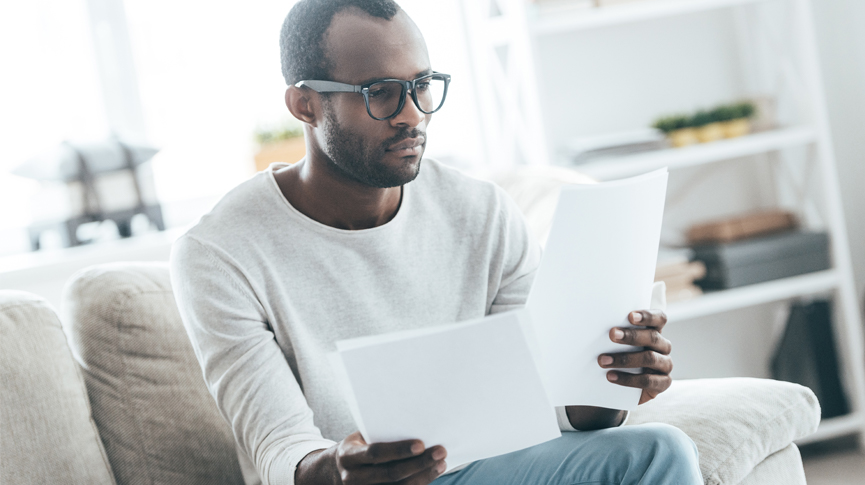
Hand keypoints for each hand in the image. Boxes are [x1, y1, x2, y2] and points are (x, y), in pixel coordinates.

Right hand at [296, 431, 446, 484]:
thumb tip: (415, 421)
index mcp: (348, 455)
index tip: (421, 444)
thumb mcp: (361, 436)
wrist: (337, 471)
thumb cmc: (358, 446)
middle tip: (440, 452)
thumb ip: (381, 433)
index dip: (399, 450)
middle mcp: (352, 477)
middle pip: (390, 474)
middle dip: (419, 464)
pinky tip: (430, 474)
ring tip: (440, 464)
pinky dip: (418, 484)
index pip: (376, 453)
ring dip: (423, 477)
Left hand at [599, 309, 672, 404]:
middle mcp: (663, 346)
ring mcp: (665, 365)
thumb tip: (589, 322)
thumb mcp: (616, 343)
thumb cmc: (618, 356)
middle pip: (653, 337)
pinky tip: (611, 377)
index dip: (647, 316)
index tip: (630, 316)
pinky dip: (628, 379)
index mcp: (655, 331)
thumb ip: (613, 333)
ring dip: (625, 359)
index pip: (659, 319)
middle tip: (612, 334)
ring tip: (602, 361)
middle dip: (631, 336)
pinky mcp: (663, 383)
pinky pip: (649, 381)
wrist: (622, 387)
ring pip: (650, 358)